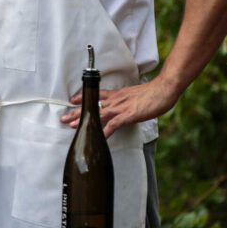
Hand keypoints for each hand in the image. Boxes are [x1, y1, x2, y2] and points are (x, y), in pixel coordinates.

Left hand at [59, 78, 178, 137]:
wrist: (163, 89)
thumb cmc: (153, 93)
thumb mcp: (136, 95)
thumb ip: (128, 100)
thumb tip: (125, 106)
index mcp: (118, 94)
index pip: (96, 94)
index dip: (83, 97)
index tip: (72, 101)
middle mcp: (116, 100)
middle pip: (92, 105)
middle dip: (76, 112)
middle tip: (63, 117)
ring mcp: (121, 107)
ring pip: (97, 114)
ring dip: (84, 121)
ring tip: (71, 126)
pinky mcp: (128, 115)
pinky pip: (113, 125)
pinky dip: (104, 132)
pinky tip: (98, 138)